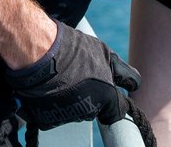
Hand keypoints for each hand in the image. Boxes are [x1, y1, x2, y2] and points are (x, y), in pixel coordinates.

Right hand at [6, 21, 140, 129]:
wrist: (40, 54)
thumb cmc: (73, 49)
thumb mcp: (103, 52)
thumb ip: (119, 71)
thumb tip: (131, 82)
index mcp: (107, 96)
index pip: (119, 110)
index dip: (117, 101)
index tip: (114, 96)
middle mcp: (90, 110)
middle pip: (95, 108)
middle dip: (92, 96)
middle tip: (80, 77)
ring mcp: (69, 117)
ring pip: (76, 112)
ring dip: (73, 100)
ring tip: (62, 79)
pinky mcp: (49, 121)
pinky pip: (56, 115)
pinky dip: (54, 105)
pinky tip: (50, 88)